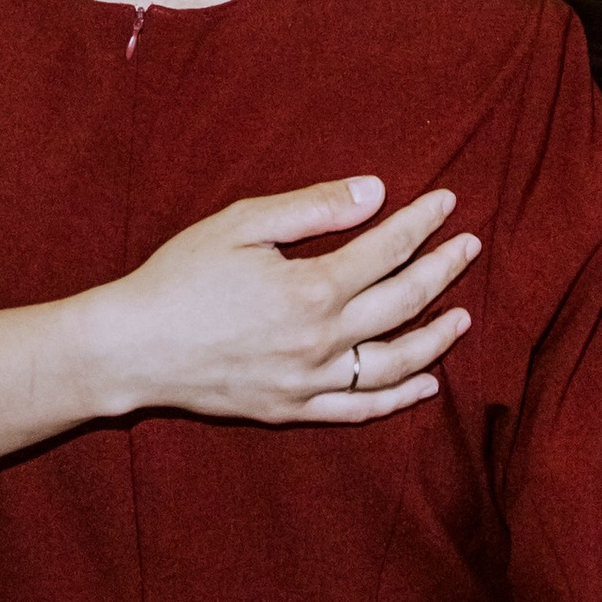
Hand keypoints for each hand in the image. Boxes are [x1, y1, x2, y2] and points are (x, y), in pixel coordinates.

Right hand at [96, 176, 477, 427]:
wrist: (132, 347)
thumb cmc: (181, 276)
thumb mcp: (242, 224)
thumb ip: (313, 207)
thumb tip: (375, 192)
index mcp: (311, 289)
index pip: (387, 250)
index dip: (422, 223)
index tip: (447, 202)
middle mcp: (321, 341)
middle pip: (404, 303)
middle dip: (444, 271)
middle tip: (469, 246)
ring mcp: (309, 381)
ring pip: (394, 364)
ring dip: (436, 339)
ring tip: (463, 318)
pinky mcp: (292, 409)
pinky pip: (359, 410)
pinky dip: (399, 398)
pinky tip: (426, 384)